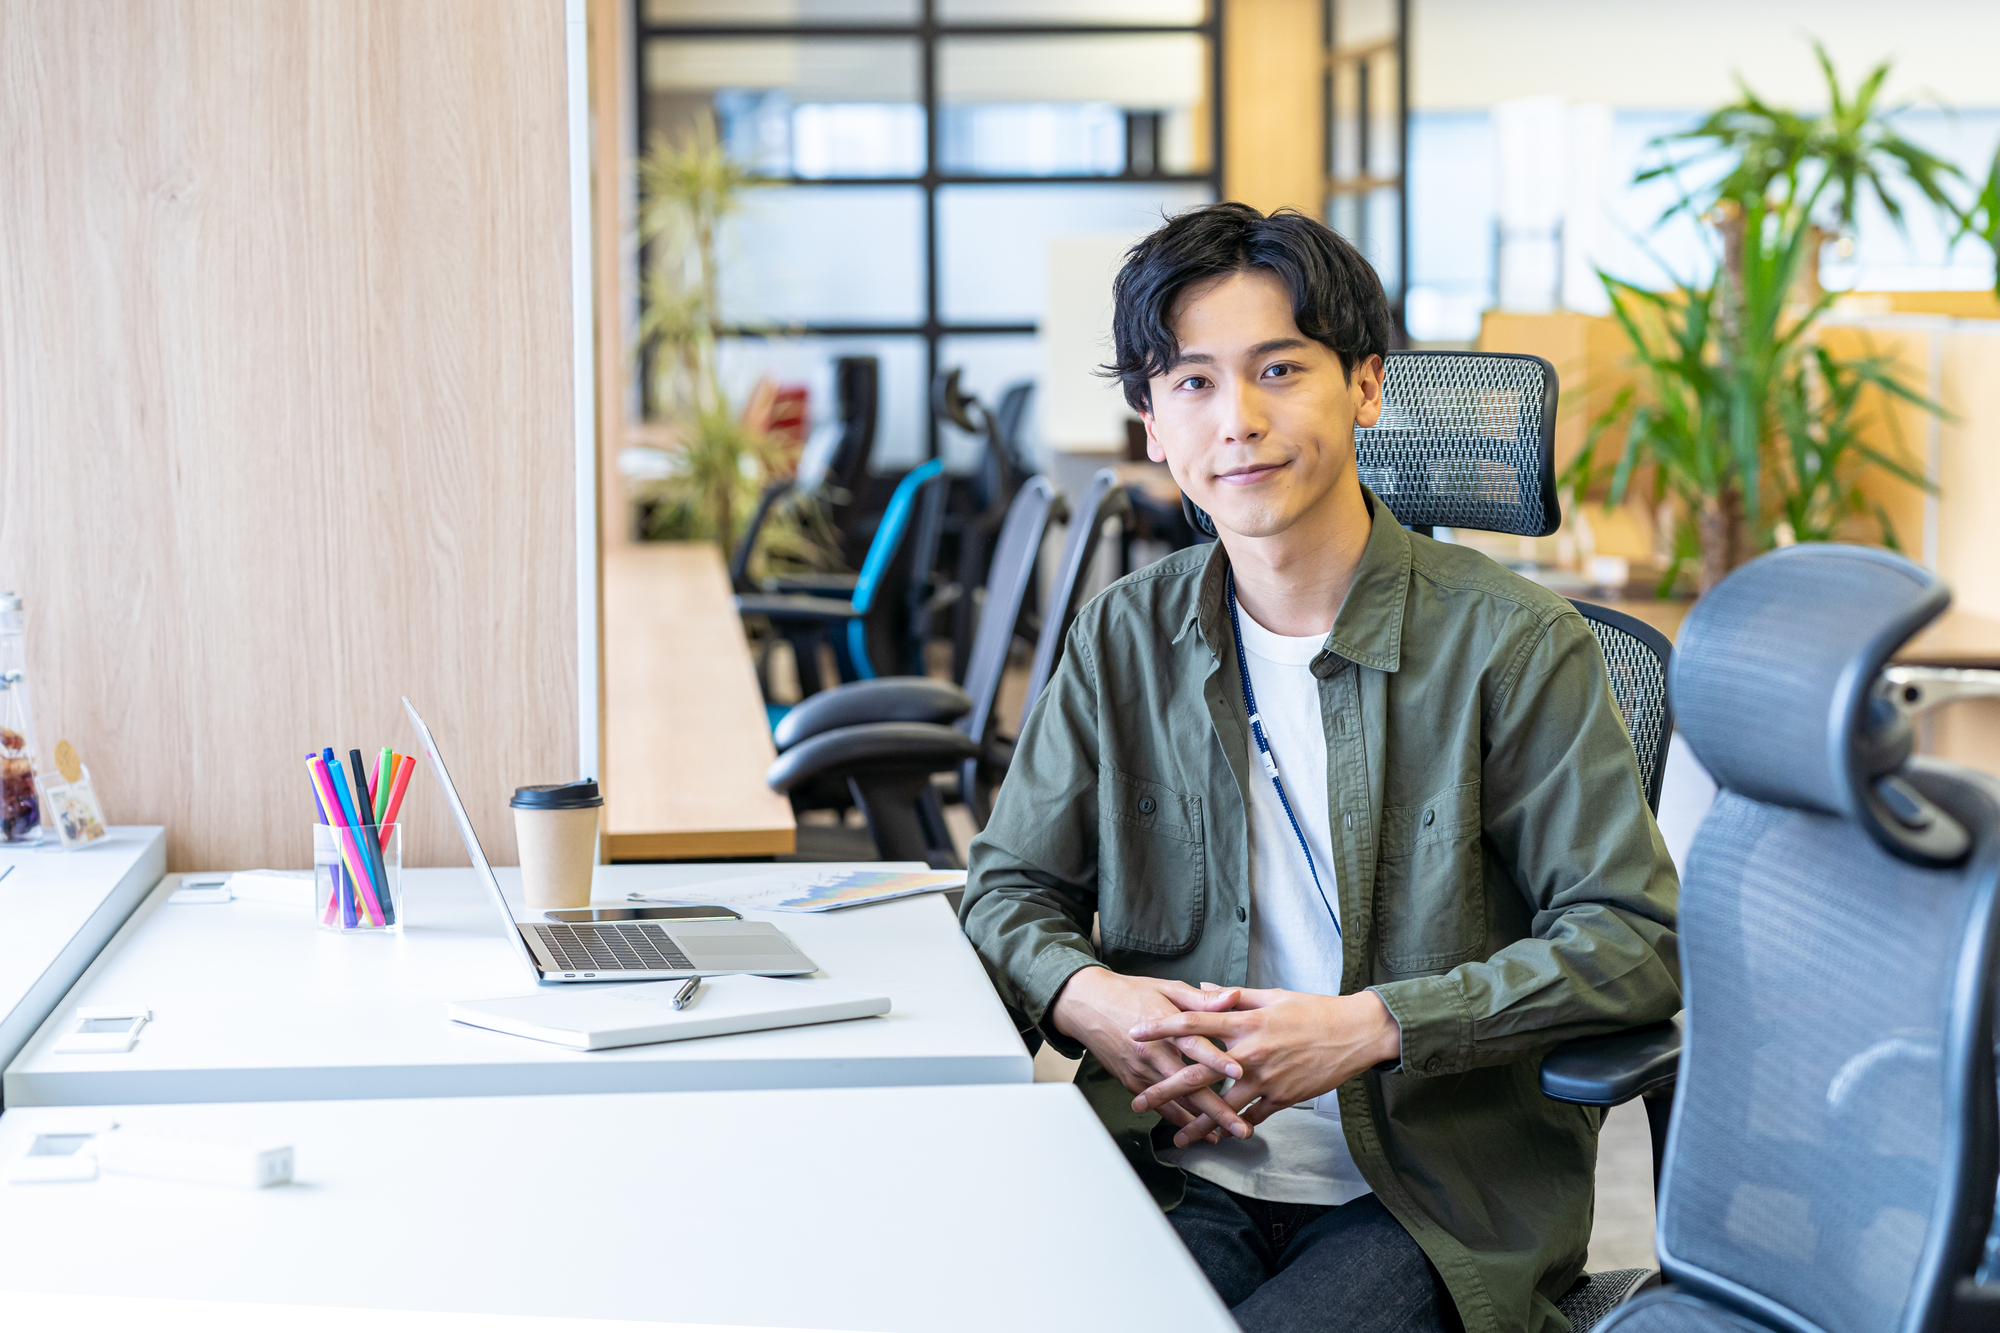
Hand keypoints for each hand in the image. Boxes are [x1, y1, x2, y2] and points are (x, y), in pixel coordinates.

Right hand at [1049, 967, 1253, 1143]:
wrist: (1088, 1005)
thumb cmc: (1130, 993)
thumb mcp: (1167, 989)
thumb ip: (1202, 999)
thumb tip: (1234, 996)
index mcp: (1165, 1026)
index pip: (1195, 1044)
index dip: (1217, 1059)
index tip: (1240, 1072)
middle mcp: (1153, 1053)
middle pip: (1189, 1085)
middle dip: (1217, 1109)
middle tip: (1240, 1128)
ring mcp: (1141, 1071)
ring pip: (1175, 1102)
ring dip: (1200, 1122)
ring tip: (1224, 1137)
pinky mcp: (1132, 1082)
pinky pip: (1158, 1106)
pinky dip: (1178, 1120)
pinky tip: (1195, 1131)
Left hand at [1127, 987, 1401, 1148]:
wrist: (1354, 1032)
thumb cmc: (1314, 1010)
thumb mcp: (1273, 996)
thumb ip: (1235, 996)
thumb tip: (1203, 990)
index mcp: (1244, 1021)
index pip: (1193, 1023)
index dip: (1161, 1029)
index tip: (1135, 1034)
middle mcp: (1250, 1051)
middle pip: (1198, 1072)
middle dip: (1165, 1089)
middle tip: (1138, 1101)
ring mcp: (1266, 1078)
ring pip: (1224, 1105)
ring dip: (1198, 1122)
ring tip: (1177, 1136)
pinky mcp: (1283, 1097)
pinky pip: (1253, 1117)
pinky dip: (1235, 1127)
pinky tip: (1220, 1137)